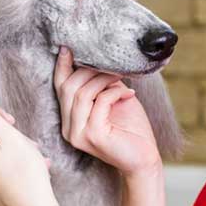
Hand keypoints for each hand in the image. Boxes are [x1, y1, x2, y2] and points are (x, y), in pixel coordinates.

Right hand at [54, 46, 161, 176]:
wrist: (145, 159)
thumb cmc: (131, 130)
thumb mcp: (112, 100)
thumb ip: (100, 84)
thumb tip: (95, 60)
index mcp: (70, 120)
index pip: (60, 88)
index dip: (62, 66)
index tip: (69, 47)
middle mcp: (69, 128)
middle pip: (68, 87)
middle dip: (89, 70)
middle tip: (110, 64)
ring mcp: (78, 134)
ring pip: (82, 93)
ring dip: (103, 79)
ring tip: (121, 75)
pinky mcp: (92, 135)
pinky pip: (100, 102)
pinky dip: (115, 93)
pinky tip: (129, 93)